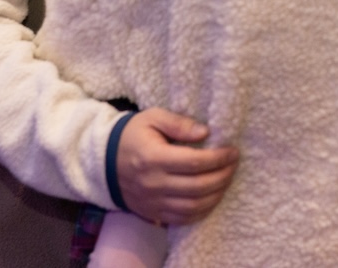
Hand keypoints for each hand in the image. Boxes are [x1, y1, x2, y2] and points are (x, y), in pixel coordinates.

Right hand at [116, 108, 238, 224]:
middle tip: (233, 164)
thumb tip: (205, 132)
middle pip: (198, 186)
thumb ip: (179, 123)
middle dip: (223, 176)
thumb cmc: (132, 135)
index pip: (195, 162)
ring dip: (216, 194)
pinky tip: (212, 197)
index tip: (232, 151)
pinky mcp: (152, 213)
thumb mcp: (152, 118)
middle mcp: (153, 183)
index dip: (219, 158)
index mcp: (153, 158)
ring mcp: (152, 201)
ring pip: (193, 206)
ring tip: (226, 179)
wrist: (103, 161)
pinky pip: (182, 218)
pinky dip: (202, 210)